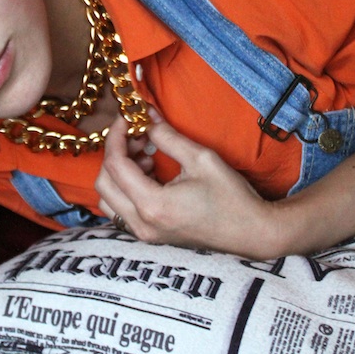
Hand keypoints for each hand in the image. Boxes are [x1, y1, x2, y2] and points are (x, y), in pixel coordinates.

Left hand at [95, 111, 276, 258]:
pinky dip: (126, 188)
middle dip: (115, 154)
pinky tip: (151, 174)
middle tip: (138, 137)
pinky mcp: (150, 236)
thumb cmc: (231, 197)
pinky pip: (122, 210)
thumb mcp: (201, 158)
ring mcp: (145, 234)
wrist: (251, 232)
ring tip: (146, 157)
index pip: (116, 164)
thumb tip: (147, 117)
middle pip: (103, 183)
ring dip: (118, 174)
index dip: (116, 136)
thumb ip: (168, 136)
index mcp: (153, 205)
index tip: (127, 118)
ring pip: (108, 200)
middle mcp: (142, 223)